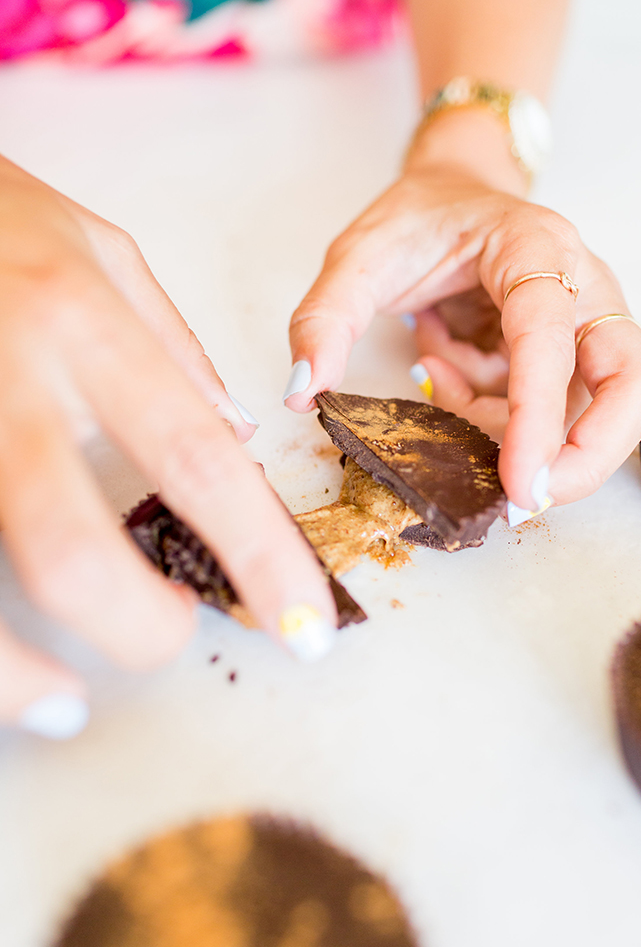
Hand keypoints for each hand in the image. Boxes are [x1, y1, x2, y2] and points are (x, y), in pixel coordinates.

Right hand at [0, 158, 335, 738]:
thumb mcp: (100, 252)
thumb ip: (172, 349)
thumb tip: (233, 433)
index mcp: (79, 327)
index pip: (197, 461)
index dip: (260, 556)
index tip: (304, 625)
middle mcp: (5, 384)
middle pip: (68, 551)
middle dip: (134, 626)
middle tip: (172, 635)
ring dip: (17, 674)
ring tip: (62, 693)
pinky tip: (8, 667)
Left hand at [285, 109, 640, 521]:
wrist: (451, 192)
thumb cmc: (418, 218)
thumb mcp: (358, 255)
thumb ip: (324, 317)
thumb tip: (302, 392)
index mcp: (535, 247)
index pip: (551, 341)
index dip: (537, 419)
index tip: (519, 486)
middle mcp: (582, 284)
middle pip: (630, 387)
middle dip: (585, 457)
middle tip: (522, 497)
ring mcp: (586, 321)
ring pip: (599, 409)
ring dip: (520, 431)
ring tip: (442, 375)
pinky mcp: (574, 352)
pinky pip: (550, 411)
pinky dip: (497, 415)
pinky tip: (448, 368)